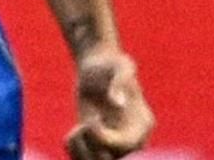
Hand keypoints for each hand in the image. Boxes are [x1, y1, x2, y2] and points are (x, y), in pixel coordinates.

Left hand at [65, 44, 152, 159]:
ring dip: (81, 153)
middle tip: (81, 127)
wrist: (95, 66)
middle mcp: (132, 139)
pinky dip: (75, 152)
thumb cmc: (109, 63)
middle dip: (92, 148)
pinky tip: (72, 134)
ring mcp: (115, 145)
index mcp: (142, 123)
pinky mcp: (98, 146)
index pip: (127, 146)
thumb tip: (119, 103)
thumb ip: (120, 81)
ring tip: (75, 131)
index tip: (90, 119)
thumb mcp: (117, 65)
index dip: (104, 138)